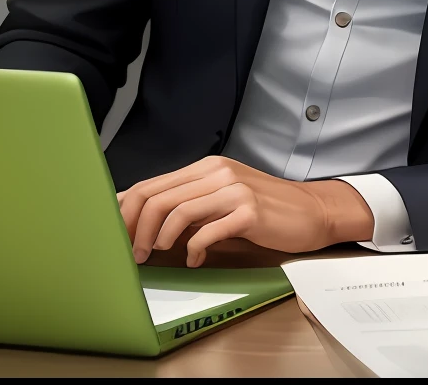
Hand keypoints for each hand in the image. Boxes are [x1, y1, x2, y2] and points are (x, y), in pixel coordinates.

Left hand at [117, 156, 375, 266]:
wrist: (313, 211)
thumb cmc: (266, 210)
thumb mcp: (223, 199)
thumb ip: (190, 204)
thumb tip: (140, 220)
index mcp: (207, 168)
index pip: (150, 186)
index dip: (124, 213)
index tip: (114, 236)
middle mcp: (218, 173)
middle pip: (156, 198)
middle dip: (134, 229)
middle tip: (133, 254)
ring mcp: (235, 190)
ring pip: (176, 212)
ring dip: (158, 239)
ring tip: (157, 256)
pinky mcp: (250, 212)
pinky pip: (207, 231)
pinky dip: (194, 249)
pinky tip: (196, 259)